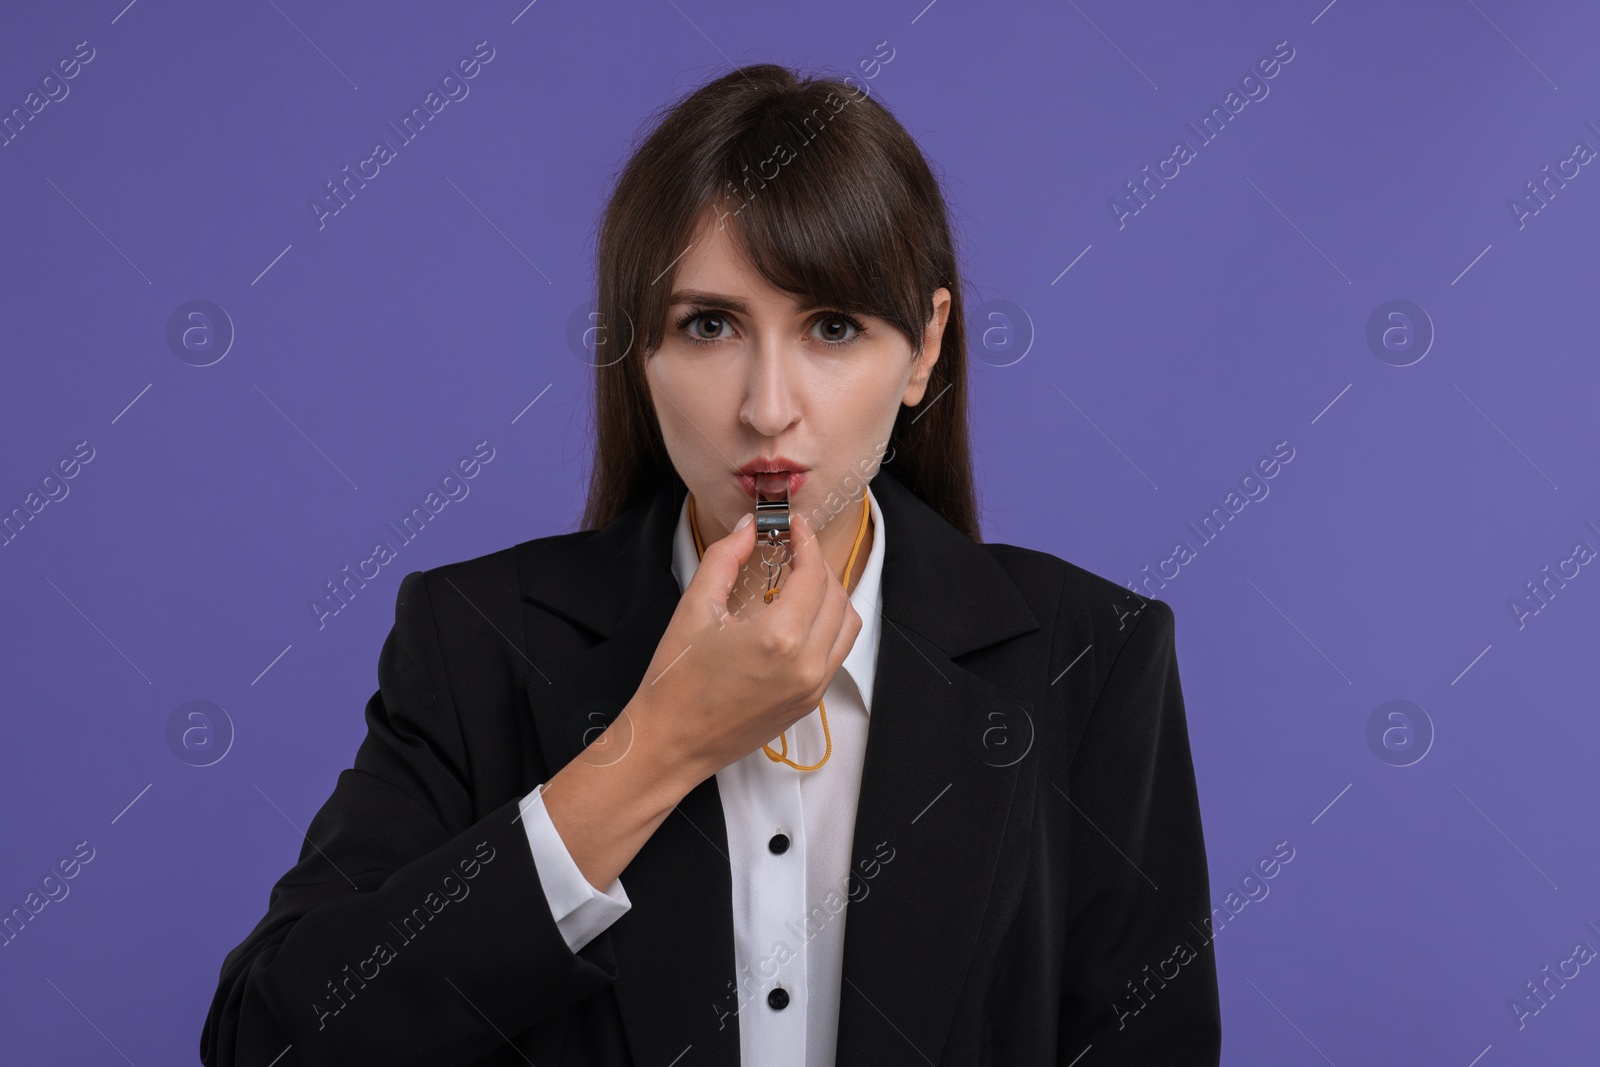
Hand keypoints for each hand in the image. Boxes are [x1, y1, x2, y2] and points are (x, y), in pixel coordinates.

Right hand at [626, 508, 862, 784]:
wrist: (670, 742)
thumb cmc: (677, 680)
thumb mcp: (695, 607)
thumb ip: (725, 558)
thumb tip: (748, 528)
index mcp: (778, 637)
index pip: (812, 574)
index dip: (806, 542)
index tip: (795, 526)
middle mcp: (806, 664)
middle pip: (836, 596)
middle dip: (818, 566)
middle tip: (793, 551)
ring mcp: (813, 687)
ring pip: (847, 626)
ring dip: (831, 597)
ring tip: (800, 583)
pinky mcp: (810, 703)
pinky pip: (836, 654)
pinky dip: (828, 627)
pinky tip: (799, 618)